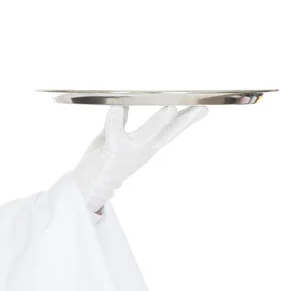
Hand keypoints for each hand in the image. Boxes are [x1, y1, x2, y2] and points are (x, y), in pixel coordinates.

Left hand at [73, 105, 207, 212]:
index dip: (187, 120)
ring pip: (145, 136)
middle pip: (167, 134)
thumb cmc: (101, 162)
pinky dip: (116, 120)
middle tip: (200, 108)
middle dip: (184, 122)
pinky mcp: (112, 153)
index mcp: (146, 147)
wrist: (86, 188)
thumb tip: (125, 103)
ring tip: (169, 109)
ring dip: (157, 123)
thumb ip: (121, 121)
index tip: (204, 108)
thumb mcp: (113, 138)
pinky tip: (118, 106)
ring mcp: (128, 153)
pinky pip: (114, 134)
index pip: (170, 131)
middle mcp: (141, 151)